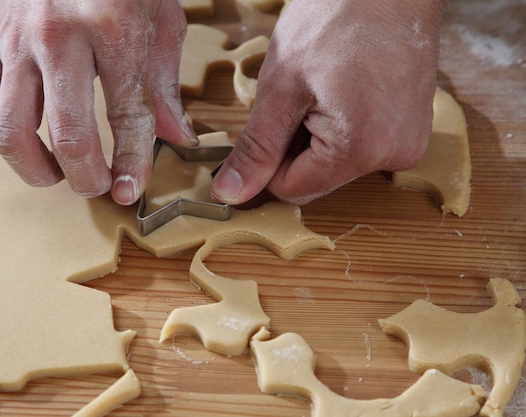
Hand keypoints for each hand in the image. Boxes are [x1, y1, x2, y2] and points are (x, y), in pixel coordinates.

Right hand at [0, 0, 196, 203]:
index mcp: (112, 30)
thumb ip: (165, 84)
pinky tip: (3, 137)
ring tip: (55, 172)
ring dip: (34, 169)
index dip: (133, 164)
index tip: (132, 190)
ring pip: (10, 130)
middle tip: (97, 185)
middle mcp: (59, 39)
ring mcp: (17, 41)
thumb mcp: (162, 19)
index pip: (128, 117)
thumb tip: (177, 138)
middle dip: (85, 178)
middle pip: (67, 136)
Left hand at [211, 0, 446, 205]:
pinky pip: (359, 147)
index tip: (270, 121)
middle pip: (316, 178)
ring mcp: (407, 144)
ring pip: (335, 164)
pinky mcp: (411, 131)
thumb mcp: (281, 86)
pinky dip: (341, 127)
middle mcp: (393, 156)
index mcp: (361, 149)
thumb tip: (230, 192)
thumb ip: (256, 148)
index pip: (292, 188)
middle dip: (295, 145)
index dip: (269, 160)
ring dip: (316, 134)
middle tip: (300, 96)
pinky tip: (343, 90)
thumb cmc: (337, 17)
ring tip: (325, 87)